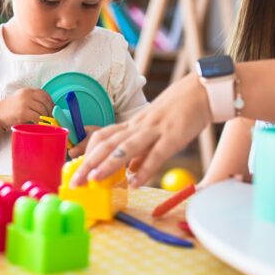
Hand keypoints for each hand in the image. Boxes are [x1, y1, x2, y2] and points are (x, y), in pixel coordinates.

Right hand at [0, 88, 55, 128]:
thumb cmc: (9, 110)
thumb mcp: (21, 99)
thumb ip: (32, 99)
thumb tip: (48, 108)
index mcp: (27, 90)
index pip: (44, 94)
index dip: (50, 102)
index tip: (52, 109)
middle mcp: (27, 94)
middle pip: (45, 102)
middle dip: (50, 111)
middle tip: (50, 118)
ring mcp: (25, 103)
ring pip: (43, 110)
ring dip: (45, 118)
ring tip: (44, 122)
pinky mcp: (23, 112)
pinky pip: (37, 117)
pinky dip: (40, 122)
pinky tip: (39, 125)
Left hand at [71, 74, 212, 187]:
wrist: (202, 91)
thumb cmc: (179, 111)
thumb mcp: (154, 130)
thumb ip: (142, 151)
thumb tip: (129, 172)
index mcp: (133, 124)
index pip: (103, 136)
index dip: (86, 151)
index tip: (73, 167)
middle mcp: (138, 126)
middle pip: (107, 144)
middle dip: (88, 163)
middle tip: (74, 182)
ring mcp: (154, 129)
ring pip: (126, 147)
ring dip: (108, 164)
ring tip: (94, 180)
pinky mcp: (173, 135)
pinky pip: (156, 154)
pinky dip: (145, 170)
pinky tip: (135, 183)